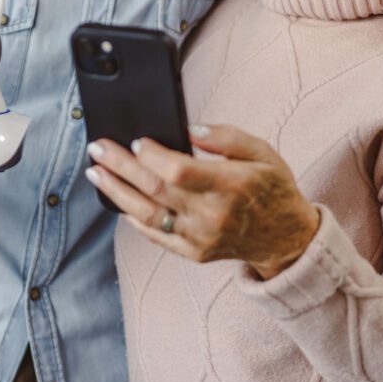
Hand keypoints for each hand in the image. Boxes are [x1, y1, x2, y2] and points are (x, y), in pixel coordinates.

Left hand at [85, 125, 319, 279]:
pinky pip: (155, 236)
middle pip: (155, 189)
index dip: (152, 155)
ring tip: (96, 173)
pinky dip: (133, 218)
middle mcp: (212, 215)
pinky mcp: (194, 252)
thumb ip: (226, 137)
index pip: (179, 170)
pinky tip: (118, 201)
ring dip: (116, 192)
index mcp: (230, 186)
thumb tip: (190, 129)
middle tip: (98, 148)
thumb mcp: (262, 152)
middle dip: (121, 166)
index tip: (137, 140)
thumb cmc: (273, 188)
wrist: (286, 238)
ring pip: (147, 214)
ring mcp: (200, 237)